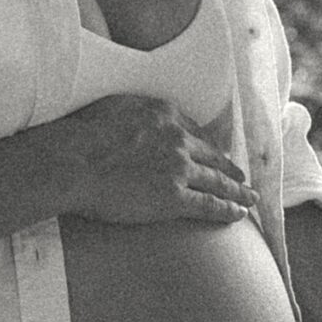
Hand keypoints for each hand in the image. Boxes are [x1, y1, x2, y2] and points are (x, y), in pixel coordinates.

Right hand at [47, 93, 259, 227]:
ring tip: (249, 197)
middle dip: (229, 167)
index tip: (213, 152)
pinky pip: (209, 204)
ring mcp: (178, 168)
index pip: (193, 130)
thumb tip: (130, 118)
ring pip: (217, 180)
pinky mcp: (173, 197)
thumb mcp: (111, 107)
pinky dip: (227, 210)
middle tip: (241, 176)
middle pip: (212, 154)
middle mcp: (177, 138)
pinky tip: (238, 214)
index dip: (206, 144)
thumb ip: (131, 113)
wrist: (72, 162)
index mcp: (163, 114)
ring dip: (237, 190)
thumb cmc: (79, 136)